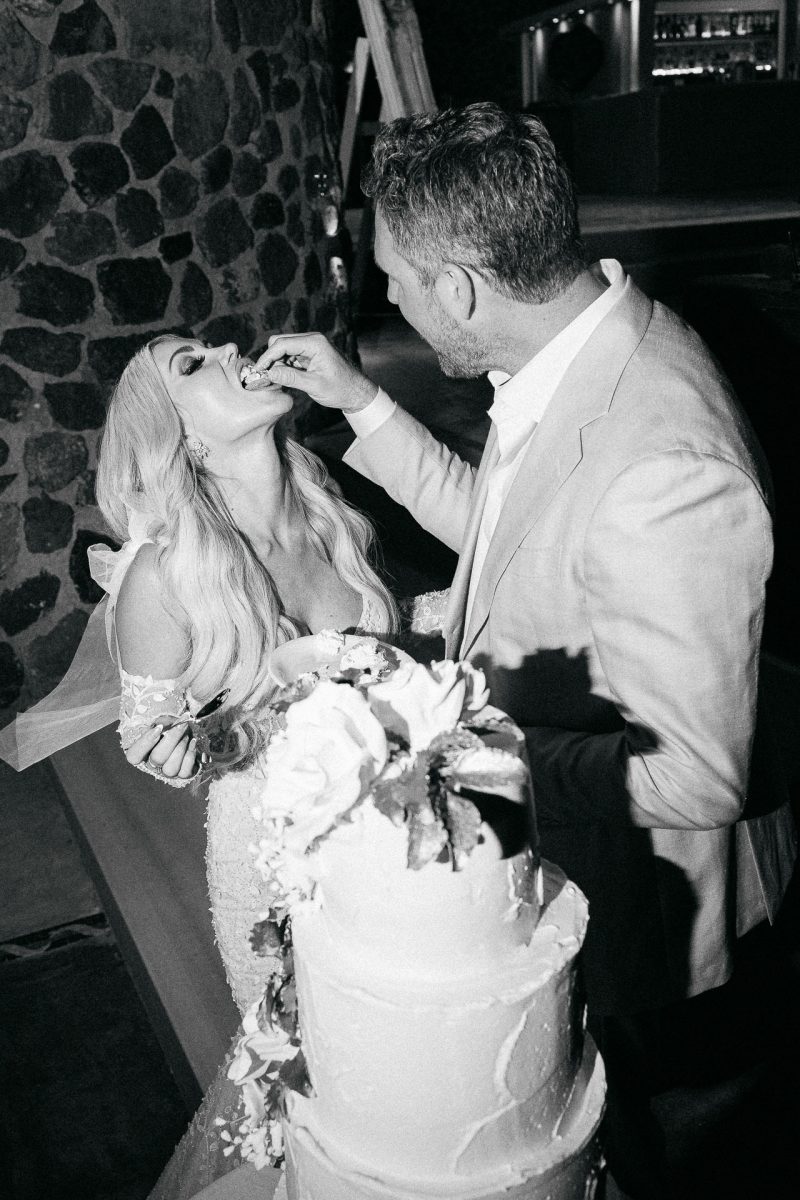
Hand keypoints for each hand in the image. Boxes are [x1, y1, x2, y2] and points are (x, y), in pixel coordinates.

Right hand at [125, 720, 199, 781]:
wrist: (185, 733)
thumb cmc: (169, 727)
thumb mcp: (161, 721)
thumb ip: (157, 723)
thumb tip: (160, 727)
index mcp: (141, 753)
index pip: (134, 755)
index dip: (145, 742)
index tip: (159, 727)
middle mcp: (152, 766)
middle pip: (157, 759)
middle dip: (172, 739)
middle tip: (182, 725)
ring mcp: (166, 773)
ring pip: (171, 768)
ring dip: (181, 747)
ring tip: (187, 734)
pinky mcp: (182, 775)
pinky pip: (185, 771)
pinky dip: (190, 754)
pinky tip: (193, 743)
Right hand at [255, 333, 378, 412]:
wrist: (356, 392)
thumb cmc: (340, 389)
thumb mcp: (314, 385)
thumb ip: (291, 377)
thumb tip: (270, 373)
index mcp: (315, 343)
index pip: (282, 344)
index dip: (267, 357)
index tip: (258, 370)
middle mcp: (312, 340)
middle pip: (280, 342)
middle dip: (271, 358)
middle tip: (267, 377)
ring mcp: (311, 346)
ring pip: (283, 349)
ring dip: (277, 362)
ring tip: (276, 380)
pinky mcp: (310, 354)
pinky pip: (290, 355)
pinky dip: (284, 365)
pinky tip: (284, 378)